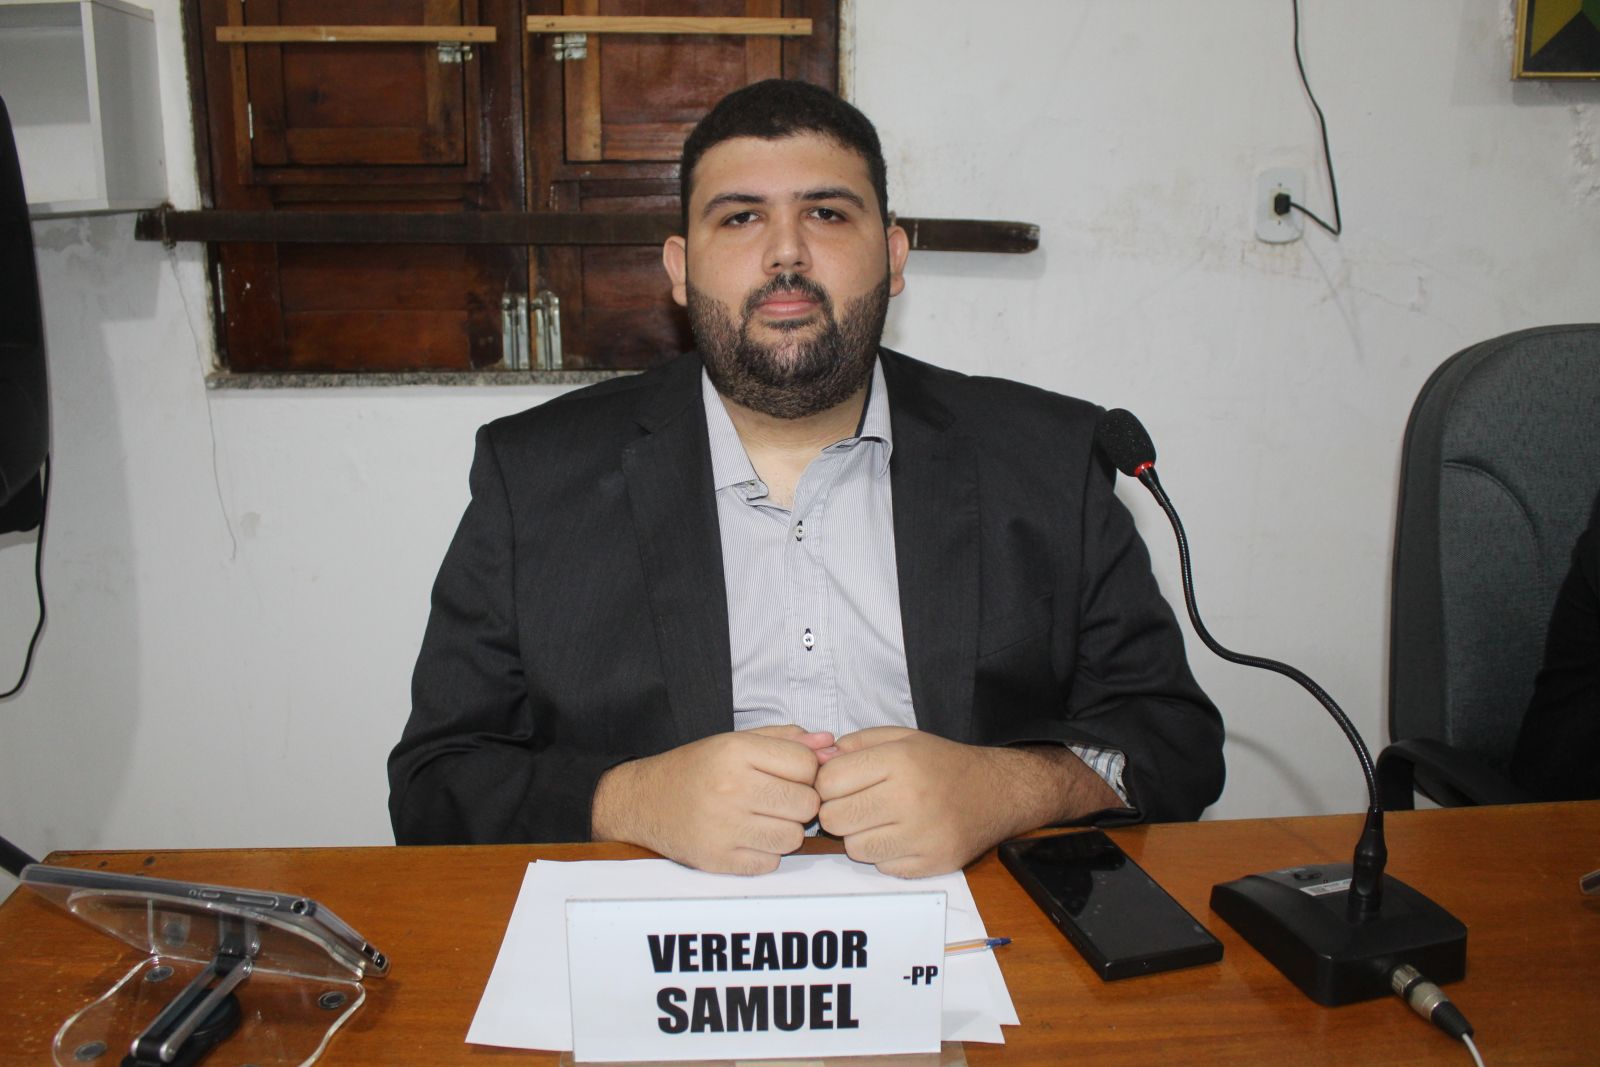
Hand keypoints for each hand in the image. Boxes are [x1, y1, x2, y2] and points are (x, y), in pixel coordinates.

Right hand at [591, 725, 833, 874]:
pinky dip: (766, 854)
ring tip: (765, 819)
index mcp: (736, 751)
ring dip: (786, 830)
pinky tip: (748, 838)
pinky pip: (770, 863)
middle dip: (800, 802)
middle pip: (807, 803)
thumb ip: (785, 740)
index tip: (789, 775)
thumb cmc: (696, 769)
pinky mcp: (718, 859)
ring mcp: (724, 827)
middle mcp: (730, 787)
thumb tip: (831, 744)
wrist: (644, 801)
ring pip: (794, 837)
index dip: (806, 771)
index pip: (806, 764)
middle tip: (779, 800)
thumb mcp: (736, 741)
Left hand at [816, 728, 1118, 877]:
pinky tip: (901, 836)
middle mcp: (910, 800)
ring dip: (859, 836)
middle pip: (834, 818)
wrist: (996, 792)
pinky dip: (884, 854)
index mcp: (899, 762)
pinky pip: (881, 867)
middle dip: (838, 811)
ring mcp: (921, 837)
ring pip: (854, 848)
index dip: (827, 783)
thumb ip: (855, 745)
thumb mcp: (901, 738)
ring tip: (879, 820)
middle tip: (856, 804)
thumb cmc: (941, 763)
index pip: (828, 782)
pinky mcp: (930, 865)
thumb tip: (818, 762)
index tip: (841, 783)